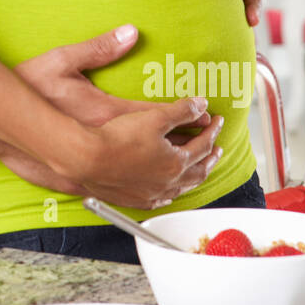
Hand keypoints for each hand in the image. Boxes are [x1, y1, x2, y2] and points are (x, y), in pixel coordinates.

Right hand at [0, 23, 214, 193]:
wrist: (27, 146)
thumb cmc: (38, 102)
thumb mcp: (62, 63)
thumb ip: (98, 47)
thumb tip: (129, 32)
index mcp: (123, 117)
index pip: (171, 116)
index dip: (193, 112)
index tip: (206, 109)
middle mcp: (131, 151)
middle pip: (183, 150)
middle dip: (205, 140)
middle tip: (218, 129)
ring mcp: (127, 177)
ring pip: (176, 177)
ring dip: (197, 165)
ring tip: (210, 158)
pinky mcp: (116, 190)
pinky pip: (157, 194)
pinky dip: (174, 187)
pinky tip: (176, 187)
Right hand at [78, 98, 224, 208]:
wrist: (87, 158)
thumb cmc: (117, 138)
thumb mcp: (154, 116)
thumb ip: (181, 111)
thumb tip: (201, 105)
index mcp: (176, 162)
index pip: (203, 145)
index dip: (212, 131)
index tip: (217, 122)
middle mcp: (168, 182)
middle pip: (198, 171)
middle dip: (210, 157)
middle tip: (216, 148)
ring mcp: (152, 193)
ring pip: (182, 188)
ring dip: (194, 176)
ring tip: (199, 169)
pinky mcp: (136, 200)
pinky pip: (161, 200)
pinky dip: (171, 194)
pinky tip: (169, 192)